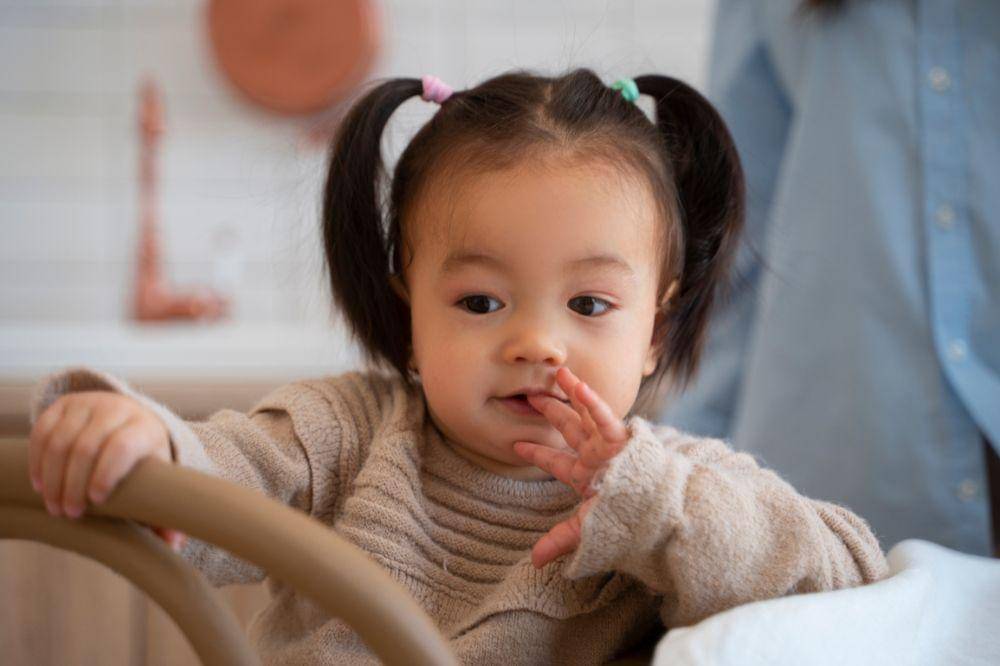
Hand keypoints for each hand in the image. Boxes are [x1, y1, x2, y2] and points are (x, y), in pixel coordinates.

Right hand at [28, 391, 186, 550]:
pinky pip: (42, 429)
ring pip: (61, 439)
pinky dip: (37, 459)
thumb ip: (163, 509)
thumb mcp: (155, 478)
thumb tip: (173, 544)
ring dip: (52, 477)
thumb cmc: (142, 459)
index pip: (122, 446)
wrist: (129, 420)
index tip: (96, 501)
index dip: (105, 474)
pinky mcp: (64, 404)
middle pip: (87, 446)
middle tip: (69, 513)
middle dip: (73, 484)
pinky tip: (40, 484)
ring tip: (53, 505)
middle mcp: (118, 409)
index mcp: (145, 427)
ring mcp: (89, 403)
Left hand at [513, 367, 629, 568]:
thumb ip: (560, 538)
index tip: (515, 445)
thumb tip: (533, 562)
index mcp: (586, 475)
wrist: (660, 518)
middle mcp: (596, 456)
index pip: (556, 461)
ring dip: (571, 393)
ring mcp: (609, 445)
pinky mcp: (624, 439)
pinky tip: (577, 384)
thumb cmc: (628, 521)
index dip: (536, 452)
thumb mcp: (588, 529)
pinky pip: (605, 416)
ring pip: (585, 414)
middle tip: (530, 394)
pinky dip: (591, 401)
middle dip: (550, 411)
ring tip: (557, 372)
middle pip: (568, 428)